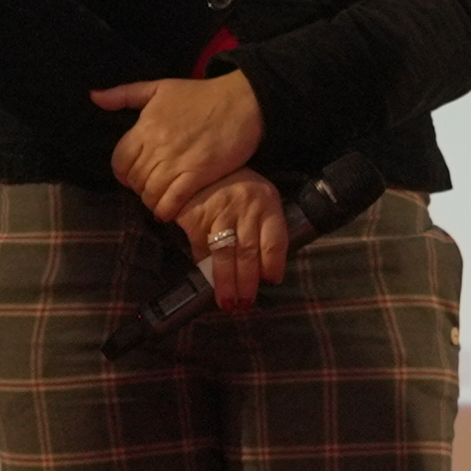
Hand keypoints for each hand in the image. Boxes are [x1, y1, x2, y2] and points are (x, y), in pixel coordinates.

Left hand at [90, 71, 264, 218]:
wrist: (242, 101)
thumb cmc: (201, 94)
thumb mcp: (159, 88)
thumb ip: (124, 94)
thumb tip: (93, 97)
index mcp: (144, 127)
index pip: (120, 161)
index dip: (123, 174)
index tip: (134, 176)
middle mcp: (157, 146)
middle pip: (136, 180)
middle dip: (140, 188)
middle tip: (151, 188)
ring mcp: (178, 161)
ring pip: (152, 193)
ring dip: (152, 201)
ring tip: (160, 201)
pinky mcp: (199, 173)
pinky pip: (173, 200)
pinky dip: (167, 209)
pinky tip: (168, 212)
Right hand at [169, 172, 291, 314]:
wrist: (204, 166)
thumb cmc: (238, 189)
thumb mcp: (260, 200)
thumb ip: (264, 229)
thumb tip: (265, 271)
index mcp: (267, 203)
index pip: (275, 239)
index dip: (273, 263)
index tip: (272, 281)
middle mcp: (246, 208)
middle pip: (249, 252)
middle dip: (247, 282)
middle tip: (245, 304)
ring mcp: (219, 212)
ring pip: (224, 254)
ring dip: (226, 282)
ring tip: (228, 302)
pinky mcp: (195, 215)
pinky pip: (200, 247)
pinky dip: (203, 265)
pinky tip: (206, 279)